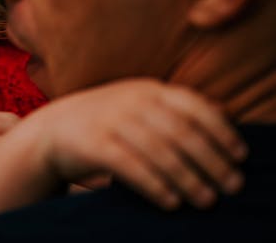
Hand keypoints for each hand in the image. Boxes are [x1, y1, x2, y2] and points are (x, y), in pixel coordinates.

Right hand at [24, 78, 246, 209]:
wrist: (51, 129)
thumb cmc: (105, 121)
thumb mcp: (138, 104)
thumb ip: (174, 107)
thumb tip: (223, 112)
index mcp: (146, 89)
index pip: (192, 105)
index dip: (220, 130)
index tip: (239, 155)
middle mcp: (130, 101)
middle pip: (180, 131)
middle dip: (211, 160)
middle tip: (232, 186)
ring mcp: (110, 120)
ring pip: (158, 151)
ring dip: (188, 178)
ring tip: (206, 199)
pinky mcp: (93, 144)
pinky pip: (129, 167)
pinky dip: (154, 185)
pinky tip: (171, 201)